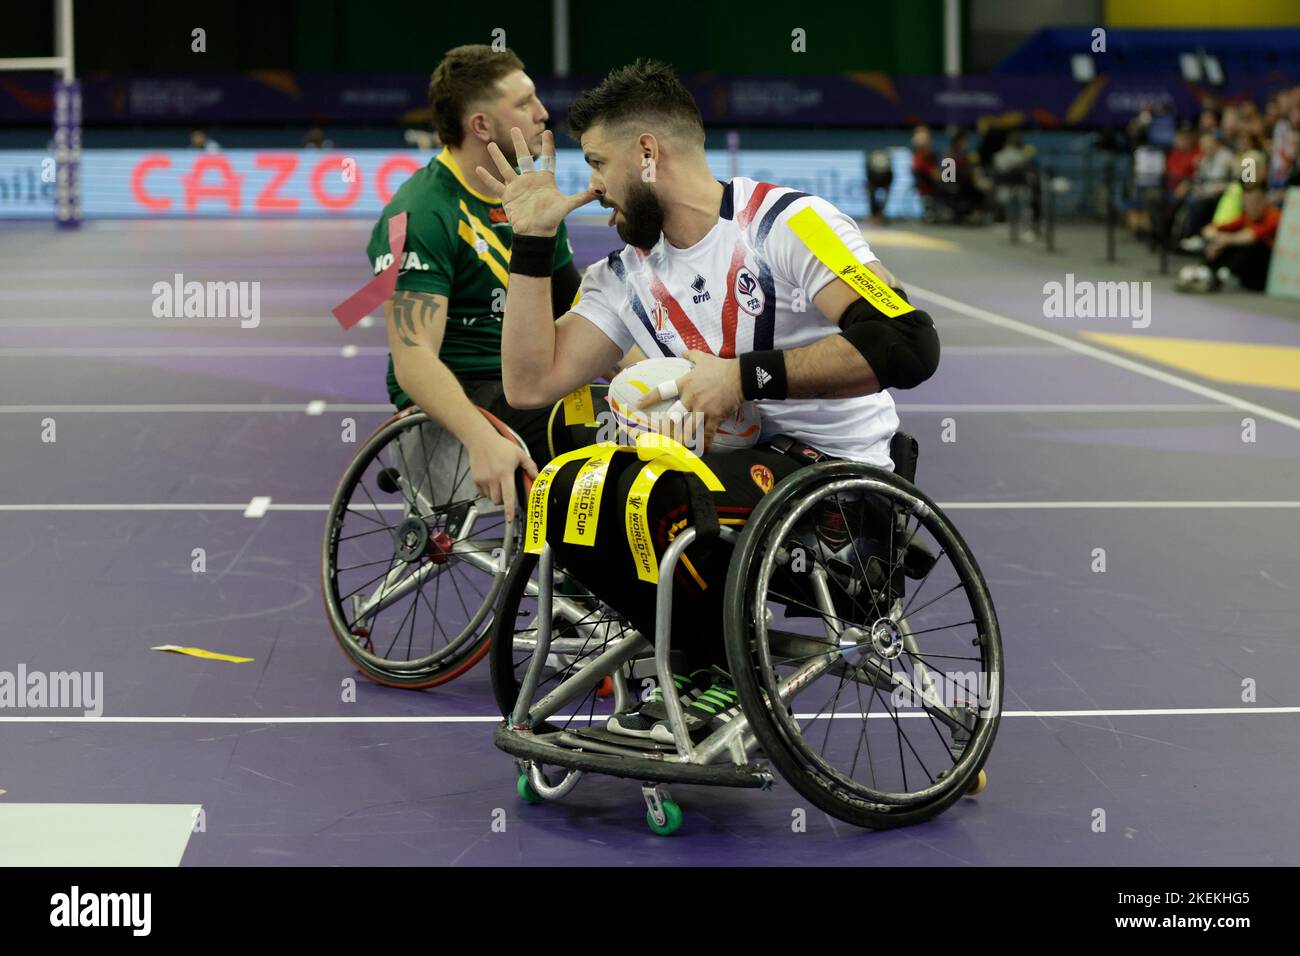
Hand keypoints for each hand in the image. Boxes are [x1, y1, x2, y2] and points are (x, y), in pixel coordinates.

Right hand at [468, 431, 537, 522]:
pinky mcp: (476, 480)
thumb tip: (537, 478)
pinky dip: (488, 492)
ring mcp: (483, 480)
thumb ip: (530, 466)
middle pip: (499, 501)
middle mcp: (493, 478)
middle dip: (504, 501)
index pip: (508, 496)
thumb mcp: (519, 454)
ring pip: (491, 499)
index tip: (510, 519)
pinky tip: (491, 482)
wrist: (481, 440)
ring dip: (496, 496)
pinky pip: (483, 494)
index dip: (510, 509)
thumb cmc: (501, 446)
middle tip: (508, 491)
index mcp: (505, 473)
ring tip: (499, 484)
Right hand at [474, 129, 595, 236]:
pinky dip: (487, 178)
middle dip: (519, 143)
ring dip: (498, 157)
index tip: (548, 131)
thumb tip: (600, 191)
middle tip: (515, 128)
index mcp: (545, 180)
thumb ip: (582, 197)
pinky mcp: (507, 197)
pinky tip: (478, 168)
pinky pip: (495, 186)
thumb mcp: (567, 206)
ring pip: (506, 168)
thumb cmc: (551, 220)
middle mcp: (530, 180)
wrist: (536, 234)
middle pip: (524, 157)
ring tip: (490, 144)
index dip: (548, 146)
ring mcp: (517, 187)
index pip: (547, 158)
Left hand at [636, 349, 742, 452]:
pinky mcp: (715, 417)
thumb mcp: (703, 358)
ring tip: (677, 448)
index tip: (638, 405)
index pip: (662, 391)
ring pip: (688, 429)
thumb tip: (683, 351)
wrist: (741, 375)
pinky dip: (705, 442)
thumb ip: (691, 355)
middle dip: (664, 428)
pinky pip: (707, 433)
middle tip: (658, 437)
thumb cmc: (721, 367)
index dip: (649, 398)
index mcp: (685, 383)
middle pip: (673, 416)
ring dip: (682, 440)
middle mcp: (691, 398)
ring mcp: (703, 409)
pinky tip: (703, 449)